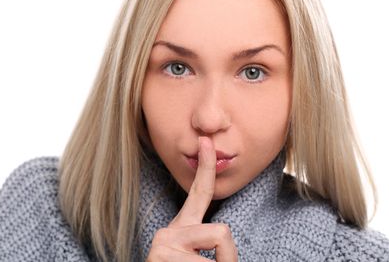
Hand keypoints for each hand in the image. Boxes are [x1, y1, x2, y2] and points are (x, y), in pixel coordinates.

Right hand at [146, 136, 237, 260]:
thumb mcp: (194, 259)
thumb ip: (206, 243)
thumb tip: (224, 236)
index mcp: (180, 230)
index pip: (198, 195)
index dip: (205, 168)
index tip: (208, 142)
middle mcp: (169, 232)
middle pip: (222, 232)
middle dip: (229, 259)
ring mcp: (163, 246)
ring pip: (219, 254)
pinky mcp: (162, 258)